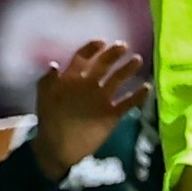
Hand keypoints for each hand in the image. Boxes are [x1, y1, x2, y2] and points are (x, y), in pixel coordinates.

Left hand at [33, 41, 145, 179]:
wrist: (58, 148)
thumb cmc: (49, 121)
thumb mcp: (45, 98)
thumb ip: (48, 81)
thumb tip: (54, 64)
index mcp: (73, 79)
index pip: (83, 57)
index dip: (92, 49)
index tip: (102, 42)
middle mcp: (89, 85)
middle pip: (103, 64)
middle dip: (113, 54)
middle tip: (123, 47)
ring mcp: (101, 100)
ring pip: (117, 80)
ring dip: (127, 70)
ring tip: (137, 60)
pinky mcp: (111, 115)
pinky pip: (127, 103)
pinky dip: (137, 96)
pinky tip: (146, 88)